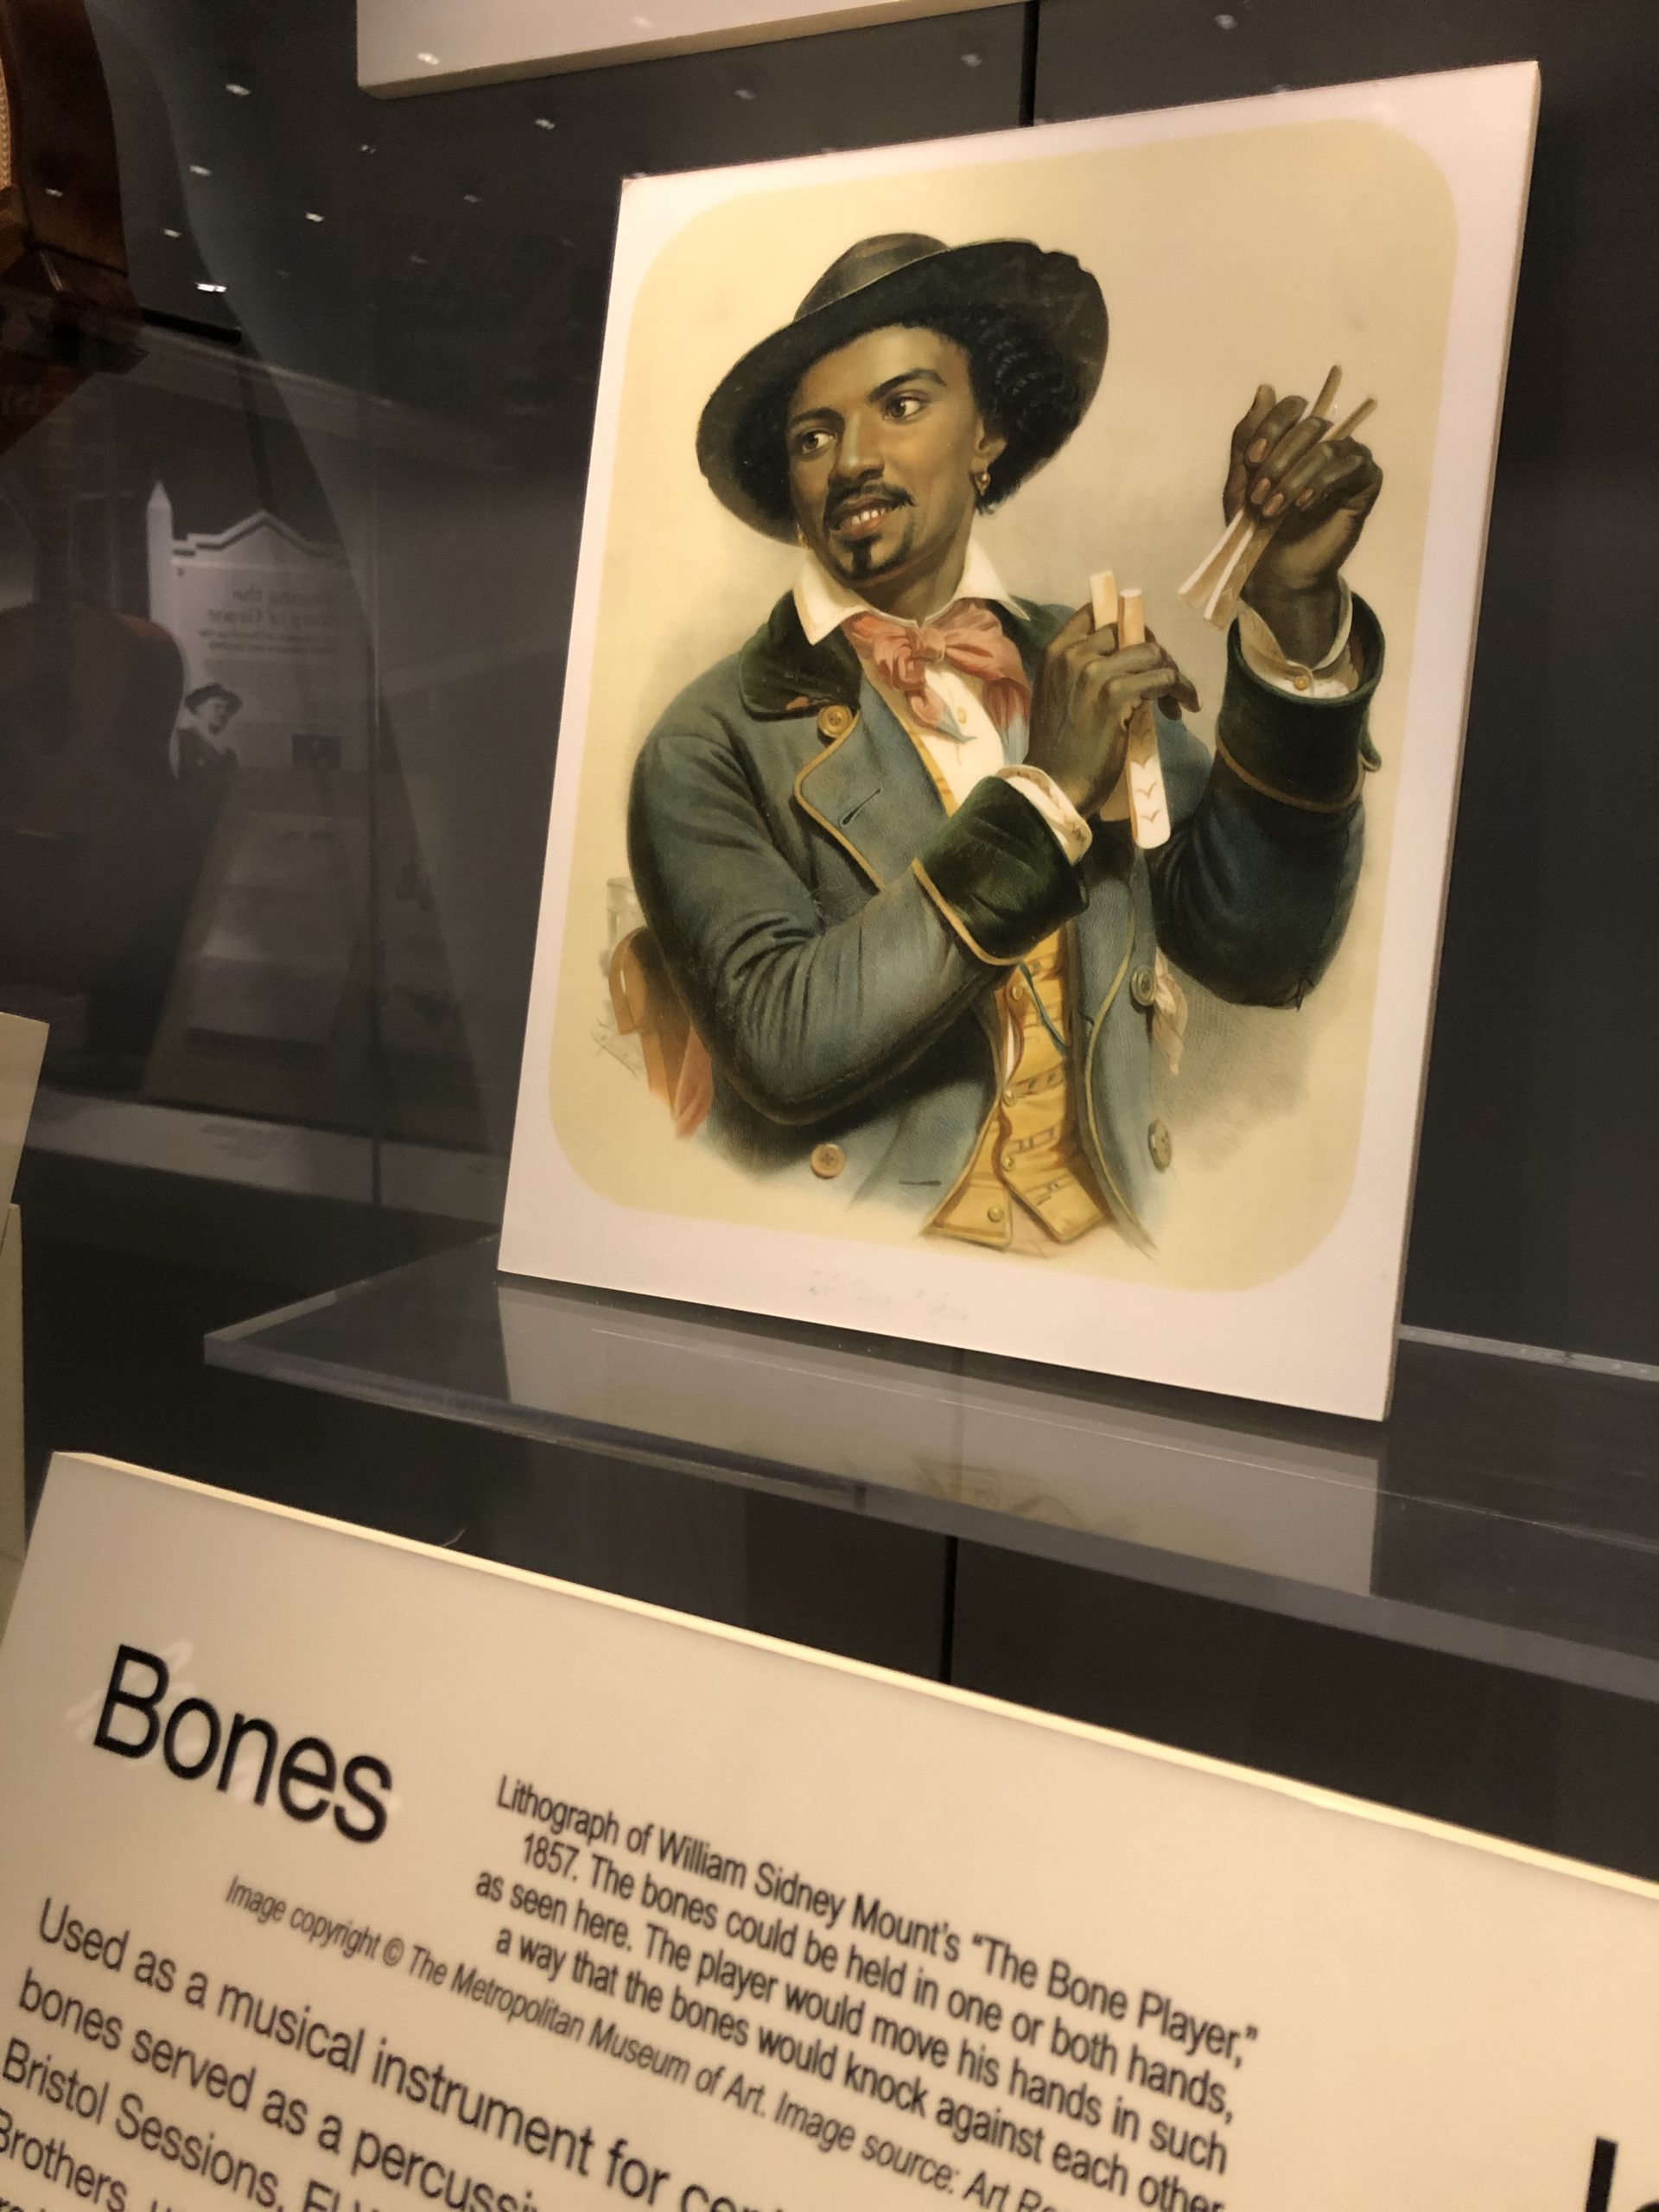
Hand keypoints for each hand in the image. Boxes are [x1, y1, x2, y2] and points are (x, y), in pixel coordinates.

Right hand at [1026, 605, 1198, 818]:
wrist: (1055, 785)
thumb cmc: (1058, 749)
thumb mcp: (1060, 695)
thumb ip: (1081, 671)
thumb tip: (1124, 660)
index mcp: (1056, 651)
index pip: (1096, 613)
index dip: (1127, 626)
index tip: (1142, 649)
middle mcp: (1074, 654)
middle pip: (1131, 632)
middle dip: (1154, 654)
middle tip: (1164, 681)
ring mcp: (1094, 672)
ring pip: (1153, 654)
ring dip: (1172, 675)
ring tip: (1175, 700)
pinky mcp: (1116, 694)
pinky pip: (1163, 679)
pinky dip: (1179, 691)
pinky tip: (1180, 709)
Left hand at [1226, 384, 1382, 655]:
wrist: (1276, 574)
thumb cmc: (1257, 529)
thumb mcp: (1241, 482)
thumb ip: (1247, 438)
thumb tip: (1265, 387)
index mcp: (1296, 438)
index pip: (1291, 407)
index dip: (1270, 427)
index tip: (1251, 461)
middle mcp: (1325, 443)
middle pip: (1310, 425)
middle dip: (1279, 461)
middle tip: (1260, 498)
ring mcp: (1348, 461)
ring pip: (1328, 446)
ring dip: (1296, 477)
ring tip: (1275, 509)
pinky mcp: (1366, 484)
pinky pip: (1353, 466)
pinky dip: (1324, 482)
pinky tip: (1305, 505)